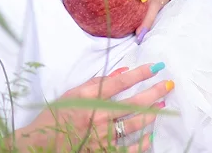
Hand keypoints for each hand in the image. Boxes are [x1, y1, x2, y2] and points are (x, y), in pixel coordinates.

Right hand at [17, 63, 171, 151]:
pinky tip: (152, 134)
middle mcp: (99, 117)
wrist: (43, 142)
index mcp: (89, 100)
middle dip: (154, 92)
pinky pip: (131, 148)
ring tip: (162, 104)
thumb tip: (121, 73)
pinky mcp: (105, 151)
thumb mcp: (72, 94)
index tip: (154, 67)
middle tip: (168, 84)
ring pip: (136, 124)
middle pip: (134, 103)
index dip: (139, 74)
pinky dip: (144, 142)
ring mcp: (104, 136)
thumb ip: (96, 83)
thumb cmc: (56, 115)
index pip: (120, 83)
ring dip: (152, 113)